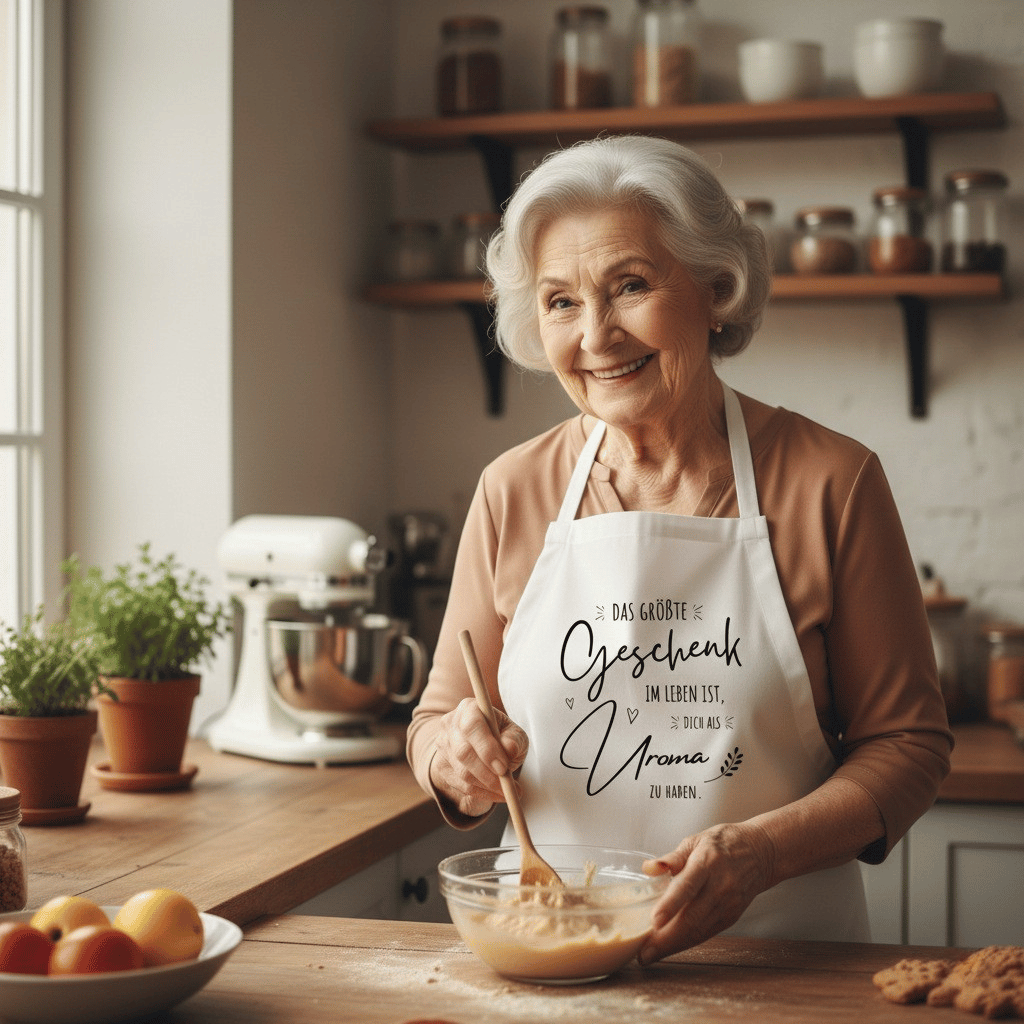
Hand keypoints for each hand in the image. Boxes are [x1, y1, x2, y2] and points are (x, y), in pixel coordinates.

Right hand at [429, 697, 528, 818]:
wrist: (482, 743)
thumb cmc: (501, 735)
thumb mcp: (514, 733)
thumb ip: (514, 739)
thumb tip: (508, 749)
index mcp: (469, 708)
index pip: (472, 726)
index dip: (487, 748)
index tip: (503, 767)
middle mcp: (450, 724)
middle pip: (463, 752)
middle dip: (487, 772)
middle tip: (506, 784)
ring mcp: (442, 745)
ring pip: (462, 772)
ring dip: (486, 786)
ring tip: (506, 790)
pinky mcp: (441, 765)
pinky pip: (460, 785)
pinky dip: (481, 793)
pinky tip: (495, 793)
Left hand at [638, 822, 775, 964]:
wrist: (759, 853)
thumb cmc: (723, 844)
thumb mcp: (696, 841)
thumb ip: (671, 858)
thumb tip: (648, 868)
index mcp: (707, 862)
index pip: (688, 885)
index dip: (671, 904)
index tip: (654, 920)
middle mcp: (719, 886)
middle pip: (692, 917)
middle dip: (667, 938)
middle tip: (644, 952)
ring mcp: (728, 905)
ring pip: (699, 931)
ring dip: (674, 945)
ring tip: (651, 955)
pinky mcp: (731, 917)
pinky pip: (707, 934)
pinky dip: (687, 943)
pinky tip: (670, 948)